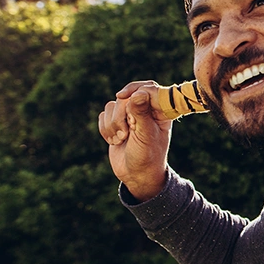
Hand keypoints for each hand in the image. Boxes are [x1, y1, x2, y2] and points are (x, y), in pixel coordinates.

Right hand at [98, 83, 172, 200]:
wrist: (136, 175)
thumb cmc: (147, 156)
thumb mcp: (146, 135)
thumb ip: (141, 114)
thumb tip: (138, 93)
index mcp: (160, 110)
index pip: (148, 88)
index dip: (134, 89)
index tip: (121, 96)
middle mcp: (145, 109)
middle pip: (125, 97)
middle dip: (121, 116)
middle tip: (126, 134)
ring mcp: (129, 115)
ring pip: (112, 105)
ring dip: (113, 125)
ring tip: (121, 139)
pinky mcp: (116, 122)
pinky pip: (103, 115)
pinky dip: (105, 129)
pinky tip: (115, 141)